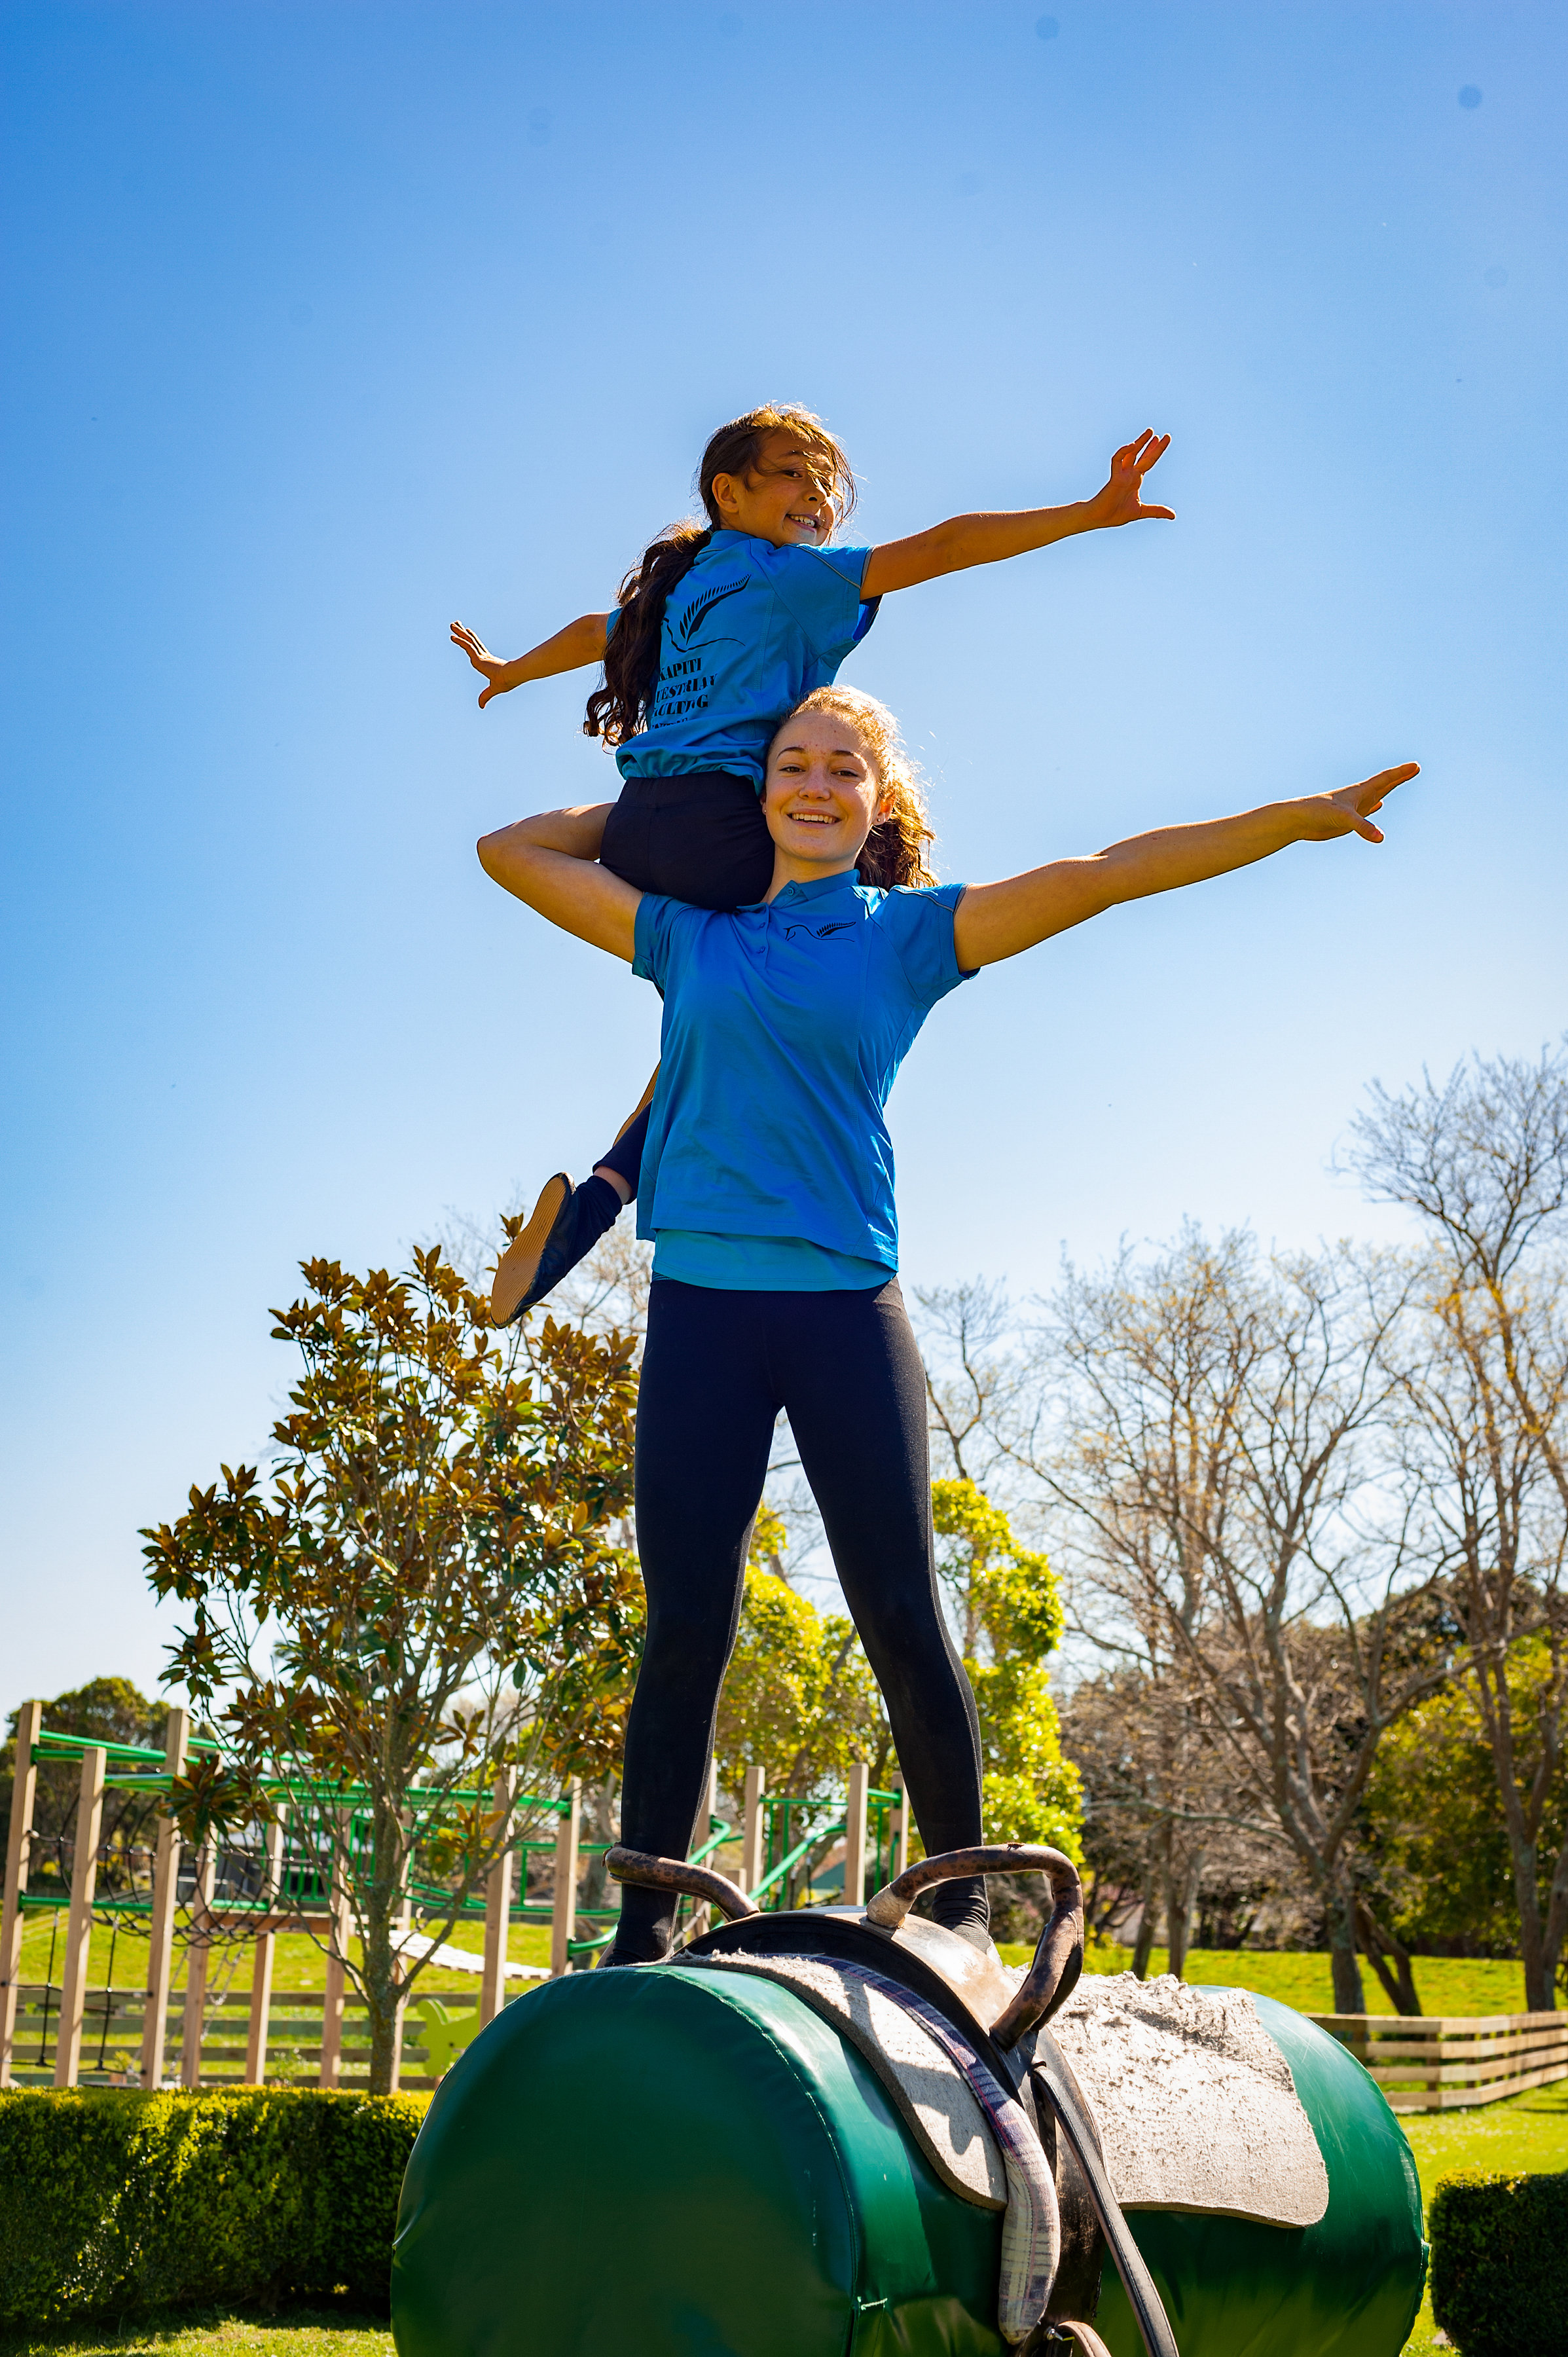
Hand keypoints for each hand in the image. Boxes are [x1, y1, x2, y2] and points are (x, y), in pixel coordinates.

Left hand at [450, 621, 514, 707]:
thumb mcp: (493, 690)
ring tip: (452, 624)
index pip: (477, 649)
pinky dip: (460, 641)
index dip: (471, 640)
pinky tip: (452, 637)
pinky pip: (467, 647)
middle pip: (471, 641)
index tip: (467, 632)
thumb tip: (481, 707)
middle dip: (463, 632)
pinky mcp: (479, 657)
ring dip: (459, 633)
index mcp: (488, 661)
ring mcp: (481, 656)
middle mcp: (483, 656)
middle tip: (456, 624)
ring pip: (468, 641)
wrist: (512, 676)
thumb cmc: (506, 682)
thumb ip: (485, 696)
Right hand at [1086, 430, 1174, 527]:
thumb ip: (1156, 511)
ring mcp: (1122, 474)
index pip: (1147, 461)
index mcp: (1135, 480)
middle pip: (1142, 455)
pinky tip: (1133, 445)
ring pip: (1131, 453)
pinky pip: (1117, 460)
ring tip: (1150, 432)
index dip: (1155, 450)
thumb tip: (1173, 515)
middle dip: (1150, 444)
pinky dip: (1124, 452)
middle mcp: (1129, 474)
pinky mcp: (1114, 478)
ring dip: (1140, 442)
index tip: (1163, 439)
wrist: (1100, 518)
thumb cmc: (1116, 514)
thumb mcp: (1141, 511)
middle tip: (1159, 434)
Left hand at [1298, 764, 1419, 844]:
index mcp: (1360, 791)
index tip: (1416, 765)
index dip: (1401, 773)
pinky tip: (1379, 805)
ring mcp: (1353, 808)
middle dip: (1400, 777)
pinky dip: (1374, 807)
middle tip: (1415, 768)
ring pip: (1377, 795)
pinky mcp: (1347, 819)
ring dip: (1389, 788)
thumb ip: (1362, 827)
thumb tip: (1380, 838)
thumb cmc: (1318, 813)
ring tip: (1400, 781)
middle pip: (1384, 784)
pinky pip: (1366, 811)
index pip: (1385, 779)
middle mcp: (1358, 797)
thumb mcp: (1344, 819)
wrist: (1298, 820)